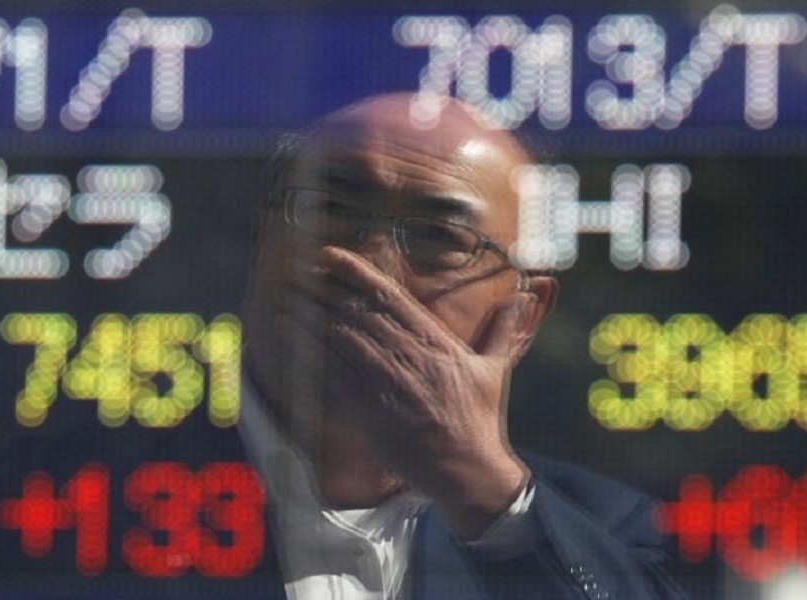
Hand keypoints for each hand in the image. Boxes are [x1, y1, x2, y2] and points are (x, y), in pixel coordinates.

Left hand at [316, 245, 537, 538]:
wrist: (468, 469)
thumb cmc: (481, 421)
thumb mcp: (495, 370)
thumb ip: (502, 330)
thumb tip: (521, 298)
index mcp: (437, 341)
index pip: (390, 296)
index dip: (357, 272)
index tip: (331, 254)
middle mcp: (411, 355)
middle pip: (358, 311)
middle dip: (324, 288)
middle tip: (297, 269)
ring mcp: (389, 382)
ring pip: (342, 337)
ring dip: (311, 314)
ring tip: (286, 295)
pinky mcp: (371, 410)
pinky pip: (334, 374)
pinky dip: (311, 352)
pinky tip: (291, 337)